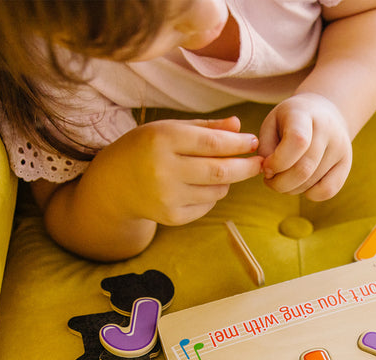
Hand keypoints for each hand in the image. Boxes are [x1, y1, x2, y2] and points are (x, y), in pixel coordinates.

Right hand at [90, 115, 262, 225]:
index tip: (254, 142)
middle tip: (260, 162)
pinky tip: (200, 186)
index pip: (211, 143)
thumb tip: (239, 126)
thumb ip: (206, 128)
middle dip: (245, 167)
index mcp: (161, 140)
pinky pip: (207, 205)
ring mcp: (167, 197)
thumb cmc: (146, 149)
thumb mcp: (170, 130)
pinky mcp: (172, 217)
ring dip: (228, 181)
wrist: (115, 185)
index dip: (238, 144)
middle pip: (220, 172)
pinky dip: (213, 195)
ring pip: (218, 190)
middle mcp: (163, 170)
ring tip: (220, 171)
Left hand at [258, 93, 351, 200]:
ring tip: (283, 179)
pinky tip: (301, 184)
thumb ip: (265, 148)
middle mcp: (327, 129)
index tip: (266, 167)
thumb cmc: (289, 122)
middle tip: (270, 181)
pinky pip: (328, 190)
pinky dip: (310, 194)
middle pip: (304, 169)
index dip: (278, 162)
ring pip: (312, 183)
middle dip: (280, 183)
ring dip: (291, 189)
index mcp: (304, 114)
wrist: (323, 113)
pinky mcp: (346, 164)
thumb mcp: (271, 124)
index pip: (297, 141)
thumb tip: (270, 174)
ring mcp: (341, 147)